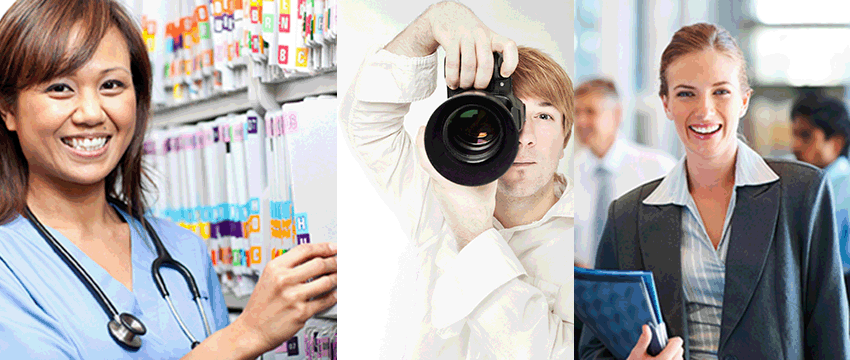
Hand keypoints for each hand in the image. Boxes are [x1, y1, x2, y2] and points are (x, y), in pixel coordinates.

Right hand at [231, 243, 336, 352]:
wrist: (251, 330)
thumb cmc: (261, 306)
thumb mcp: (269, 278)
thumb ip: (289, 266)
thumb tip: (314, 258)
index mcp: (275, 268)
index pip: (305, 249)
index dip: (324, 247)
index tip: (334, 248)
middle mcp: (284, 280)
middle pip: (319, 263)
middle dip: (335, 262)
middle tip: (340, 263)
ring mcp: (293, 297)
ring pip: (326, 281)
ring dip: (337, 278)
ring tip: (339, 277)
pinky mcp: (301, 313)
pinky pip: (325, 301)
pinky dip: (333, 296)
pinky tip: (334, 294)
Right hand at [384, 1, 517, 89]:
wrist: (448, 15)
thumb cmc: (468, 33)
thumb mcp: (483, 40)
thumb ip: (488, 57)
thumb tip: (492, 82)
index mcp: (492, 37)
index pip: (508, 46)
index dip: (510, 62)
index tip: (505, 74)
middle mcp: (480, 35)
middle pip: (486, 63)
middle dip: (481, 82)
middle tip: (477, 88)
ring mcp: (465, 36)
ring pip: (469, 65)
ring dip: (466, 81)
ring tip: (464, 86)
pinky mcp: (450, 39)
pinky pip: (453, 63)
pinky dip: (452, 77)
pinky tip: (453, 82)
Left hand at [415, 126, 495, 249]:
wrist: (471, 232)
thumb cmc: (478, 212)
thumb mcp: (489, 184)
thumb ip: (490, 167)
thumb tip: (496, 153)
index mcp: (447, 180)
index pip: (427, 157)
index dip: (422, 140)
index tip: (423, 127)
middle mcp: (438, 184)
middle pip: (427, 159)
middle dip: (427, 142)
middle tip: (430, 129)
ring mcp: (438, 190)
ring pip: (432, 167)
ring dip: (433, 154)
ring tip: (440, 141)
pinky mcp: (441, 194)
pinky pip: (437, 175)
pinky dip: (440, 165)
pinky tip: (449, 162)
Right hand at [627, 325, 683, 359]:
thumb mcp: (636, 354)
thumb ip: (643, 340)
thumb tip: (646, 327)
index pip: (677, 343)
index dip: (672, 339)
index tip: (665, 340)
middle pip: (680, 351)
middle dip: (672, 348)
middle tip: (660, 350)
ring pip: (680, 359)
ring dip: (674, 356)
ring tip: (661, 358)